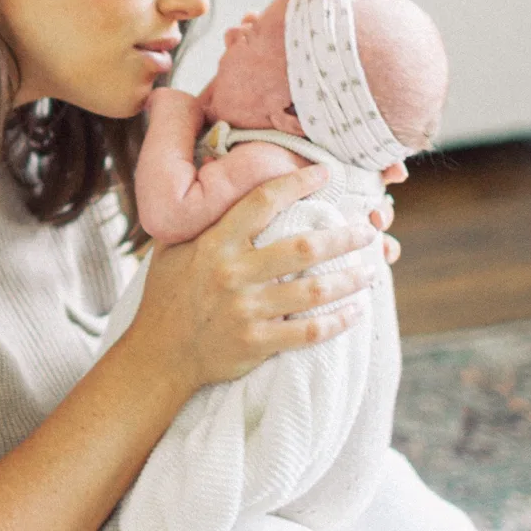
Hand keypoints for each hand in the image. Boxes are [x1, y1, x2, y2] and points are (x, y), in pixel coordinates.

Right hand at [130, 164, 378, 389]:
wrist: (159, 356)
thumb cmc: (166, 298)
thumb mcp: (170, 250)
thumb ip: (196, 222)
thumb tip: (212, 183)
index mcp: (214, 245)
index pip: (262, 202)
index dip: (297, 183)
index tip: (324, 174)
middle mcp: (233, 274)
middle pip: (303, 248)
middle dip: (343, 237)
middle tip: (367, 231)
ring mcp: (247, 311)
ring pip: (314, 291)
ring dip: (350, 279)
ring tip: (371, 270)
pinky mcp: (258, 343)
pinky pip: (310, 332)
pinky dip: (339, 321)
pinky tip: (356, 311)